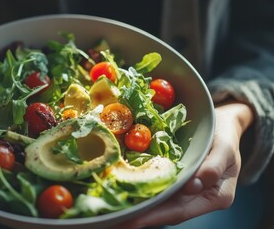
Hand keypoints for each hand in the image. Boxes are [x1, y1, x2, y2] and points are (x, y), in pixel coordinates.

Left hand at [116, 101, 253, 228]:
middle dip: (142, 217)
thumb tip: (194, 185)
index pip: (182, 210)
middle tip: (117, 221)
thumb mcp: (225, 147)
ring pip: (162, 204)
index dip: (156, 216)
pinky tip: (126, 194)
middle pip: (168, 212)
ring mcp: (187, 192)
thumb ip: (213, 166)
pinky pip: (159, 189)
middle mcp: (199, 198)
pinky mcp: (177, 182)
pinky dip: (143, 192)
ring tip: (116, 213)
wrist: (223, 124)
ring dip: (140, 208)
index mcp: (216, 196)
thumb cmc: (226, 135)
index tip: (135, 219)